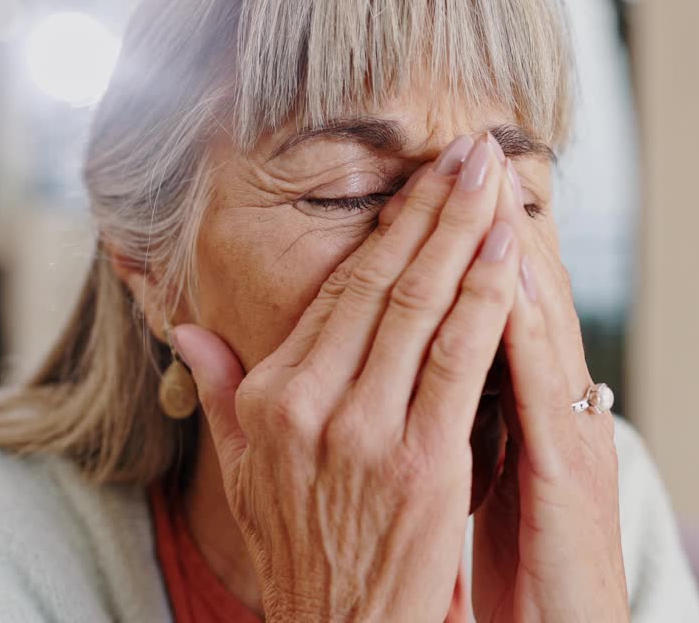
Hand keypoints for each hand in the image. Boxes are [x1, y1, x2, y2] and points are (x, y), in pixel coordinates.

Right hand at [176, 134, 517, 621]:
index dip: (389, 230)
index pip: (340, 293)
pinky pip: (461, 362)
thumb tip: (188, 332)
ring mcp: (367, 432)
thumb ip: (224, 393)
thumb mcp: (243, 472)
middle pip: (384, 284)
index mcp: (274, 397)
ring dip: (466, 234)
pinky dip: (487, 301)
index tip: (421, 179)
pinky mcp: (422, 463)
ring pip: (424, 310)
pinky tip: (510, 254)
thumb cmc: (301, 550)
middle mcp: (313, 404)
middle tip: (470, 147)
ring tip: (496, 176)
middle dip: (433, 207)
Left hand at [471, 142, 628, 622]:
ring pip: (541, 322)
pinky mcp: (574, 475)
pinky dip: (531, 325)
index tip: (429, 179)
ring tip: (490, 179)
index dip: (456, 242)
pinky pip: (545, 388)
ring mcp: (568, 435)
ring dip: (513, 247)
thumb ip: (434, 412)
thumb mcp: (458, 481)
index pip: (483, 306)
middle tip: (469, 146)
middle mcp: (551, 407)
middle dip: (485, 220)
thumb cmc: (490, 568)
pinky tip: (510, 273)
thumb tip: (384, 361)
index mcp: (517, 406)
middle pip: (517, 295)